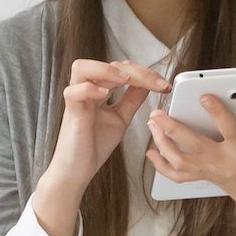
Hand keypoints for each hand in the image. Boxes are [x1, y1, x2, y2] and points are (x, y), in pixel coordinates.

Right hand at [30, 58, 168, 235]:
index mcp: (99, 90)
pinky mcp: (70, 113)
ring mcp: (77, 100)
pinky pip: (73, 92)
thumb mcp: (121, 118)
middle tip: (156, 84)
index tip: (164, 85)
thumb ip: (132, 100)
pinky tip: (106, 95)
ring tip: (127, 80)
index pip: (121, 69)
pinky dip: (89, 89)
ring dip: (107, 71)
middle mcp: (87, 91)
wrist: (77, 171)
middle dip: (136, 71)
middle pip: (107, 64)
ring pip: (82, 67)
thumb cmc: (93, 146)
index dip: (145, 73)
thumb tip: (148, 84)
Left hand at [149, 94, 235, 235]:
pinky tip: (151, 151)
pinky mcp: (206, 178)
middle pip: (194, 147)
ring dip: (163, 143)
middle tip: (158, 112)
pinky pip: (179, 175)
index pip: (229, 131)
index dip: (217, 113)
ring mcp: (212, 173)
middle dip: (174, 130)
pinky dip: (162, 165)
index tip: (204, 96)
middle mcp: (225, 164)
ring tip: (152, 123)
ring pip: (181, 161)